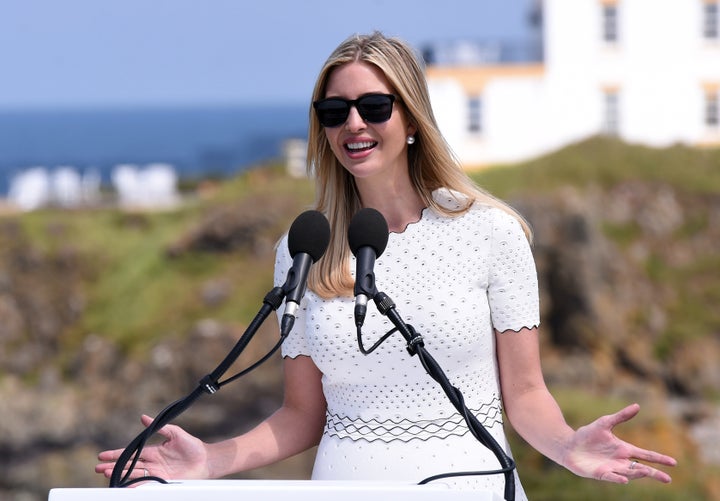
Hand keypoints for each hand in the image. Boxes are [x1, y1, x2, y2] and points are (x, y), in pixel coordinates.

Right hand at [95, 415, 209, 482]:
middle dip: (113, 467)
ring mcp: (157, 473)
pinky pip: (147, 484)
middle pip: (129, 465)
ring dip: (120, 475)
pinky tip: (125, 486)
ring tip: (107, 475)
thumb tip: (143, 417)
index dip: (117, 454)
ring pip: (134, 475)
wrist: (206, 459)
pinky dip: (135, 485)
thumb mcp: (175, 433)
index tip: (102, 455)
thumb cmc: (192, 446)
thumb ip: (160, 427)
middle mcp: (152, 463)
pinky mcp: (164, 482)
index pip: (131, 453)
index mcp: (154, 451)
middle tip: (99, 469)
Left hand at [561, 403, 676, 483]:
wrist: (569, 445)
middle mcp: (620, 461)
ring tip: (646, 471)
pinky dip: (618, 478)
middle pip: (641, 469)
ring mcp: (611, 468)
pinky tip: (624, 479)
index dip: (659, 459)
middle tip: (668, 479)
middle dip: (654, 473)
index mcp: (624, 449)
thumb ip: (621, 416)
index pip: (646, 455)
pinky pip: (611, 477)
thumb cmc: (588, 435)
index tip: (674, 462)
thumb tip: (637, 406)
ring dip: (637, 473)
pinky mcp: (600, 474)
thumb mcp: (605, 423)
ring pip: (628, 473)